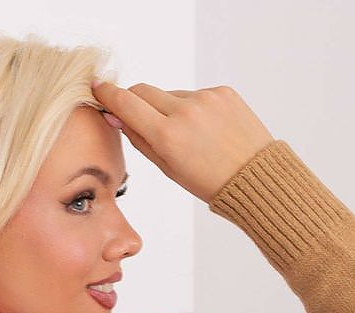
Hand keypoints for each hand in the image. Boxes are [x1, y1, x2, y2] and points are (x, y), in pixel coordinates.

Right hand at [90, 81, 274, 203]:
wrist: (255, 178)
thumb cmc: (210, 182)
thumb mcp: (169, 169)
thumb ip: (140, 140)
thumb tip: (117, 117)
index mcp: (168, 136)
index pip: (127, 103)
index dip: (109, 95)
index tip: (98, 88)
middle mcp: (185, 111)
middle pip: (145, 91)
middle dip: (137, 102)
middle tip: (139, 118)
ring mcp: (206, 98)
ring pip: (172, 95)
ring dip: (170, 109)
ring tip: (189, 137)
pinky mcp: (223, 91)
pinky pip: (196, 95)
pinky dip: (194, 109)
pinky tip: (207, 130)